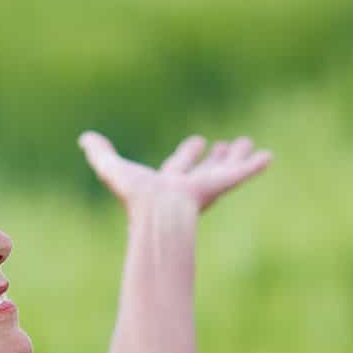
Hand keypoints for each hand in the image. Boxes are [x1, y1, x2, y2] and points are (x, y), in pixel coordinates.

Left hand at [78, 132, 272, 214]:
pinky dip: (255, 165)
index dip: (188, 155)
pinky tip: (268, 156)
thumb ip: (100, 155)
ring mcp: (208, 187)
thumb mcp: (113, 170)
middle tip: (225, 145)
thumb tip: (83, 139)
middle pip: (206, 170)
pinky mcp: (222, 185)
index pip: (180, 167)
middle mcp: (190, 187)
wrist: (159, 213)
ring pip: (226, 170)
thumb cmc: (135, 198)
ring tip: (249, 144)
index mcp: (168, 184)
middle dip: (216, 158)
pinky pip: (243, 174)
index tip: (198, 142)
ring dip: (238, 158)